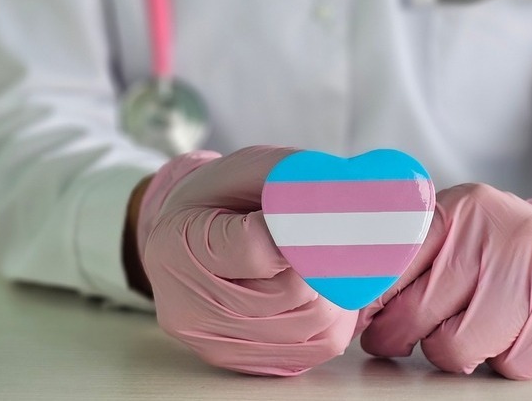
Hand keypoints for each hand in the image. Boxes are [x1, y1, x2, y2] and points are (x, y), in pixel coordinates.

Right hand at [136, 146, 356, 375]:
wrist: (186, 238)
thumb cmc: (220, 198)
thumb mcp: (246, 169)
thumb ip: (292, 180)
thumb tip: (354, 197)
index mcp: (177, 247)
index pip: (256, 249)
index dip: (298, 229)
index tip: (310, 212)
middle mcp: (189, 308)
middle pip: (289, 291)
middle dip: (323, 259)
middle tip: (332, 233)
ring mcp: (217, 343)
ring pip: (311, 324)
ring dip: (336, 288)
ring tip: (330, 258)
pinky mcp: (246, 363)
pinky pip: (315, 348)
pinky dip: (337, 316)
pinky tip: (327, 288)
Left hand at [359, 184, 531, 379]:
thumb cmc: (503, 248)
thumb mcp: (457, 229)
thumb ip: (406, 253)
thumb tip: (347, 296)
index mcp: (466, 209)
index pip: (392, 262)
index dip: (367, 301)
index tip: (356, 319)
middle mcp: (505, 235)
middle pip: (418, 314)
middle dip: (404, 335)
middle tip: (406, 336)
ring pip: (459, 349)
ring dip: (458, 351)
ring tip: (474, 327)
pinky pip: (508, 367)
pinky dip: (505, 361)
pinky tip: (514, 333)